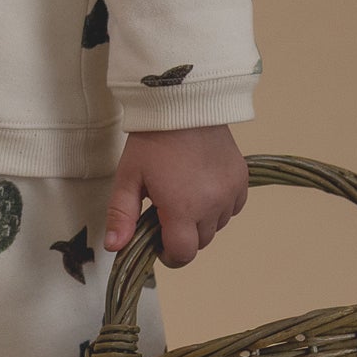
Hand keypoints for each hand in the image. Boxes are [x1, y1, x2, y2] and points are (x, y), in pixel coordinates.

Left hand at [103, 124, 248, 266]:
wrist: (183, 102)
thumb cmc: (152, 139)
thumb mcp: (129, 176)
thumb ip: (121, 215)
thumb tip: (115, 247)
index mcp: (182, 209)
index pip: (182, 254)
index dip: (167, 253)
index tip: (158, 240)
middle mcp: (212, 205)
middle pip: (200, 241)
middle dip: (182, 233)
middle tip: (166, 208)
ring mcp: (230, 192)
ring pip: (217, 225)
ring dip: (202, 219)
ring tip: (184, 192)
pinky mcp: (242, 178)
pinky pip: (233, 206)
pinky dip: (220, 204)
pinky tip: (203, 185)